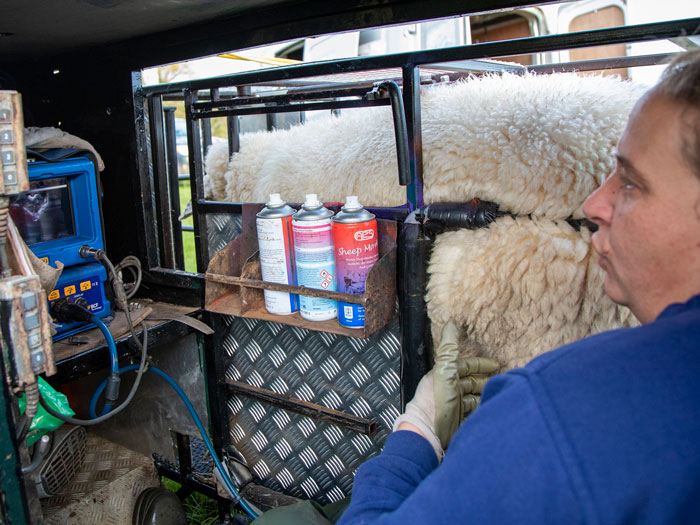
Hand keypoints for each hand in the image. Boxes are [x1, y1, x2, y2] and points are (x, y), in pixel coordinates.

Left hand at [433, 322, 497, 449]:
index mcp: (444, 376)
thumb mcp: (444, 371)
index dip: (480, 365)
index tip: (496, 366)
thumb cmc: (434, 403)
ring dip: (485, 396)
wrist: (428, 434)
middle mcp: (448, 390)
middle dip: (485, 381)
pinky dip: (481, 411)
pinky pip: (473, 414)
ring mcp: (453, 407)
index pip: (465, 366)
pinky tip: (490, 410)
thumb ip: (449, 349)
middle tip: (501, 381)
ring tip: (498, 396)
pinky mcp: (457, 423)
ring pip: (473, 398)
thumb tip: (450, 324)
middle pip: (471, 383)